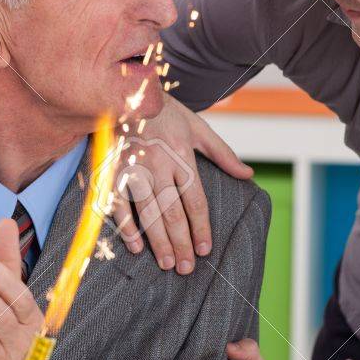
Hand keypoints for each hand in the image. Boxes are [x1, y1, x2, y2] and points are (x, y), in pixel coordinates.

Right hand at [111, 93, 251, 273]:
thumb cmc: (163, 111)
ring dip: (158, 241)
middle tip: (186, 268)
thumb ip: (222, 153)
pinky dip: (127, 227)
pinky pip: (118, 205)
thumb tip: (247, 175)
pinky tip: (137, 247)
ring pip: (148, 213)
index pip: (195, 200)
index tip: (205, 249)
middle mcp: (158, 165)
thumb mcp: (197, 126)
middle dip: (182, 243)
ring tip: (168, 263)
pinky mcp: (111, 171)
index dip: (201, 227)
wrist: (124, 91)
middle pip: (173, 212)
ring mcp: (133, 169)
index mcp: (181, 155)